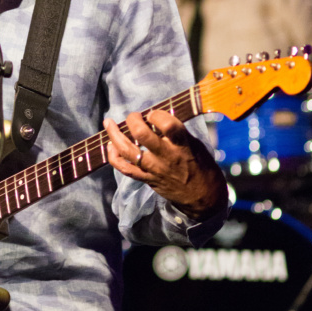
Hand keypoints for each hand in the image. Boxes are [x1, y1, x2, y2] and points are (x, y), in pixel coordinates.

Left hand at [104, 109, 227, 219]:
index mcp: (182, 145)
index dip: (156, 114)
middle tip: (134, 117)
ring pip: (127, 151)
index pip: (167, 124)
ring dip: (115, 135)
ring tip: (108, 123)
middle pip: (142, 134)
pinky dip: (114, 157)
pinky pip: (125, 169)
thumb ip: (176, 133)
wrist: (203, 197)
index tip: (153, 113)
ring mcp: (154, 169)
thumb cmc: (202, 167)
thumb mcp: (195, 145)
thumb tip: (157, 119)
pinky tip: (110, 145)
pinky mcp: (147, 180)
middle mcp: (166, 156)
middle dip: (133, 120)